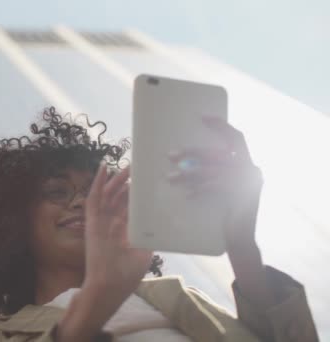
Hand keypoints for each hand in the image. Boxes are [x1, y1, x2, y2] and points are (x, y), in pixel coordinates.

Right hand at [56, 163, 151, 341]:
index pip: (131, 206)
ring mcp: (101, 221)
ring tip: (127, 165)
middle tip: (139, 167)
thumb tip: (166, 219)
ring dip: (116, 178)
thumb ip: (151, 235)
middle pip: (120, 196)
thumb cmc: (125, 275)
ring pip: (109, 193)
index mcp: (124, 230)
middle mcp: (112, 223)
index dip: (138, 193)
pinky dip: (97, 182)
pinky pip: (94, 198)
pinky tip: (103, 167)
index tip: (148, 181)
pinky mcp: (92, 221)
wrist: (107, 288)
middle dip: (129, 181)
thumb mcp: (145, 253)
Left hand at [166, 116, 263, 249]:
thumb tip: (186, 160)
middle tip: (170, 154)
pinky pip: (215, 187)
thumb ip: (215, 173)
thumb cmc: (226, 214)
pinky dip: (199, 189)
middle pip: (218, 153)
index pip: (237, 138)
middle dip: (193, 152)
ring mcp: (249, 184)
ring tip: (170, 176)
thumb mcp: (223, 189)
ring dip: (188, 173)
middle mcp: (252, 171)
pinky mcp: (241, 198)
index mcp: (249, 165)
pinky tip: (187, 194)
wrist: (240, 241)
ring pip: (213, 171)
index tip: (203, 117)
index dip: (221, 126)